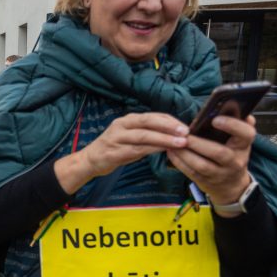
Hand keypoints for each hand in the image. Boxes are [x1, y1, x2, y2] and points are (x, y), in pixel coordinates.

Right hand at [53, 113, 188, 193]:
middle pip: (148, 122)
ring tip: (181, 142)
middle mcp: (122, 125)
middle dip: (169, 126)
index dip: (170, 120)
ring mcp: (117, 138)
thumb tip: (173, 135)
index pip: (152, 116)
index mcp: (128, 120)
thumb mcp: (130, 138)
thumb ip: (148, 135)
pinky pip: (136, 150)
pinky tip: (164, 151)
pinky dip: (152, 149)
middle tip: (186, 131)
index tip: (186, 125)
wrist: (89, 161)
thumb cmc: (114, 149)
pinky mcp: (114, 152)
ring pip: (144, 136)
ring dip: (164, 139)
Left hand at [167, 114, 255, 206]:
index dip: (232, 126)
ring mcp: (220, 173)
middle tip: (185, 133)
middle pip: (219, 152)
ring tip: (173, 142)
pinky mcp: (206, 181)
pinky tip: (171, 151)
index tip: (215, 119)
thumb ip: (236, 124)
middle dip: (199, 143)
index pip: (246, 134)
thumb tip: (232, 105)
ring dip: (185, 153)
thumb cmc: (232, 154)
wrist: (231, 185)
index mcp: (243, 146)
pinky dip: (179, 161)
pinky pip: (191, 172)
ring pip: (202, 165)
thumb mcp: (239, 140)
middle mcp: (235, 161)